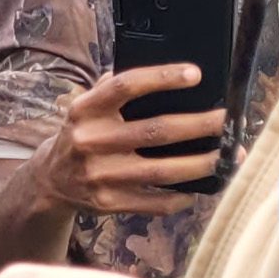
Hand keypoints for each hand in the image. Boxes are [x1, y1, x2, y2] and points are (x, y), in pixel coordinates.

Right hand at [28, 65, 225, 215]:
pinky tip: (199, 190)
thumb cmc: (82, 134)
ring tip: (228, 157)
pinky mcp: (108, 203)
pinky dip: (180, 197)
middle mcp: (90, 141)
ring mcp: (100, 175)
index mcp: (85, 109)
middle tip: (228, 120)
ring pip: (161, 171)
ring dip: (200, 165)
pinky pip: (154, 202)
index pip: (126, 86)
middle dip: (199, 126)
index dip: (162, 78)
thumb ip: (114, 88)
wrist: (50, 180)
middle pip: (155, 131)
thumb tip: (164, 77)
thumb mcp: (86, 107)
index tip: (195, 74)